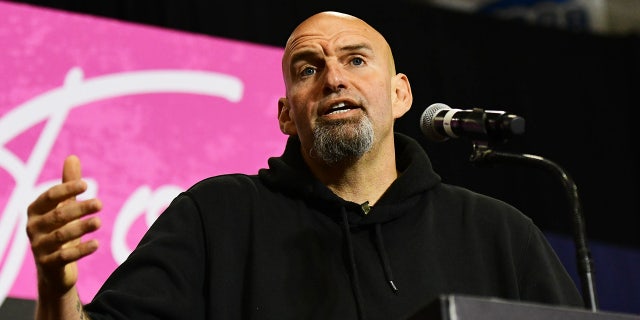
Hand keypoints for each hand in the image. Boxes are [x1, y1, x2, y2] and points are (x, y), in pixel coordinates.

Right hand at [26, 155, 101, 296]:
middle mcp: (33, 228)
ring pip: (62, 236)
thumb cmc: (59, 230)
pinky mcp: (48, 265)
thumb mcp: (63, 207)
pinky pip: (65, 256)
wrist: (53, 269)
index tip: (87, 185)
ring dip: (82, 227)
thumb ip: (68, 185)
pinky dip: (81, 249)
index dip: (67, 189)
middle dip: (79, 209)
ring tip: (99, 222)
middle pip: (58, 216)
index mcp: (35, 211)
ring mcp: (39, 247)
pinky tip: (97, 244)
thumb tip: (72, 157)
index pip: (50, 197)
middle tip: (100, 204)